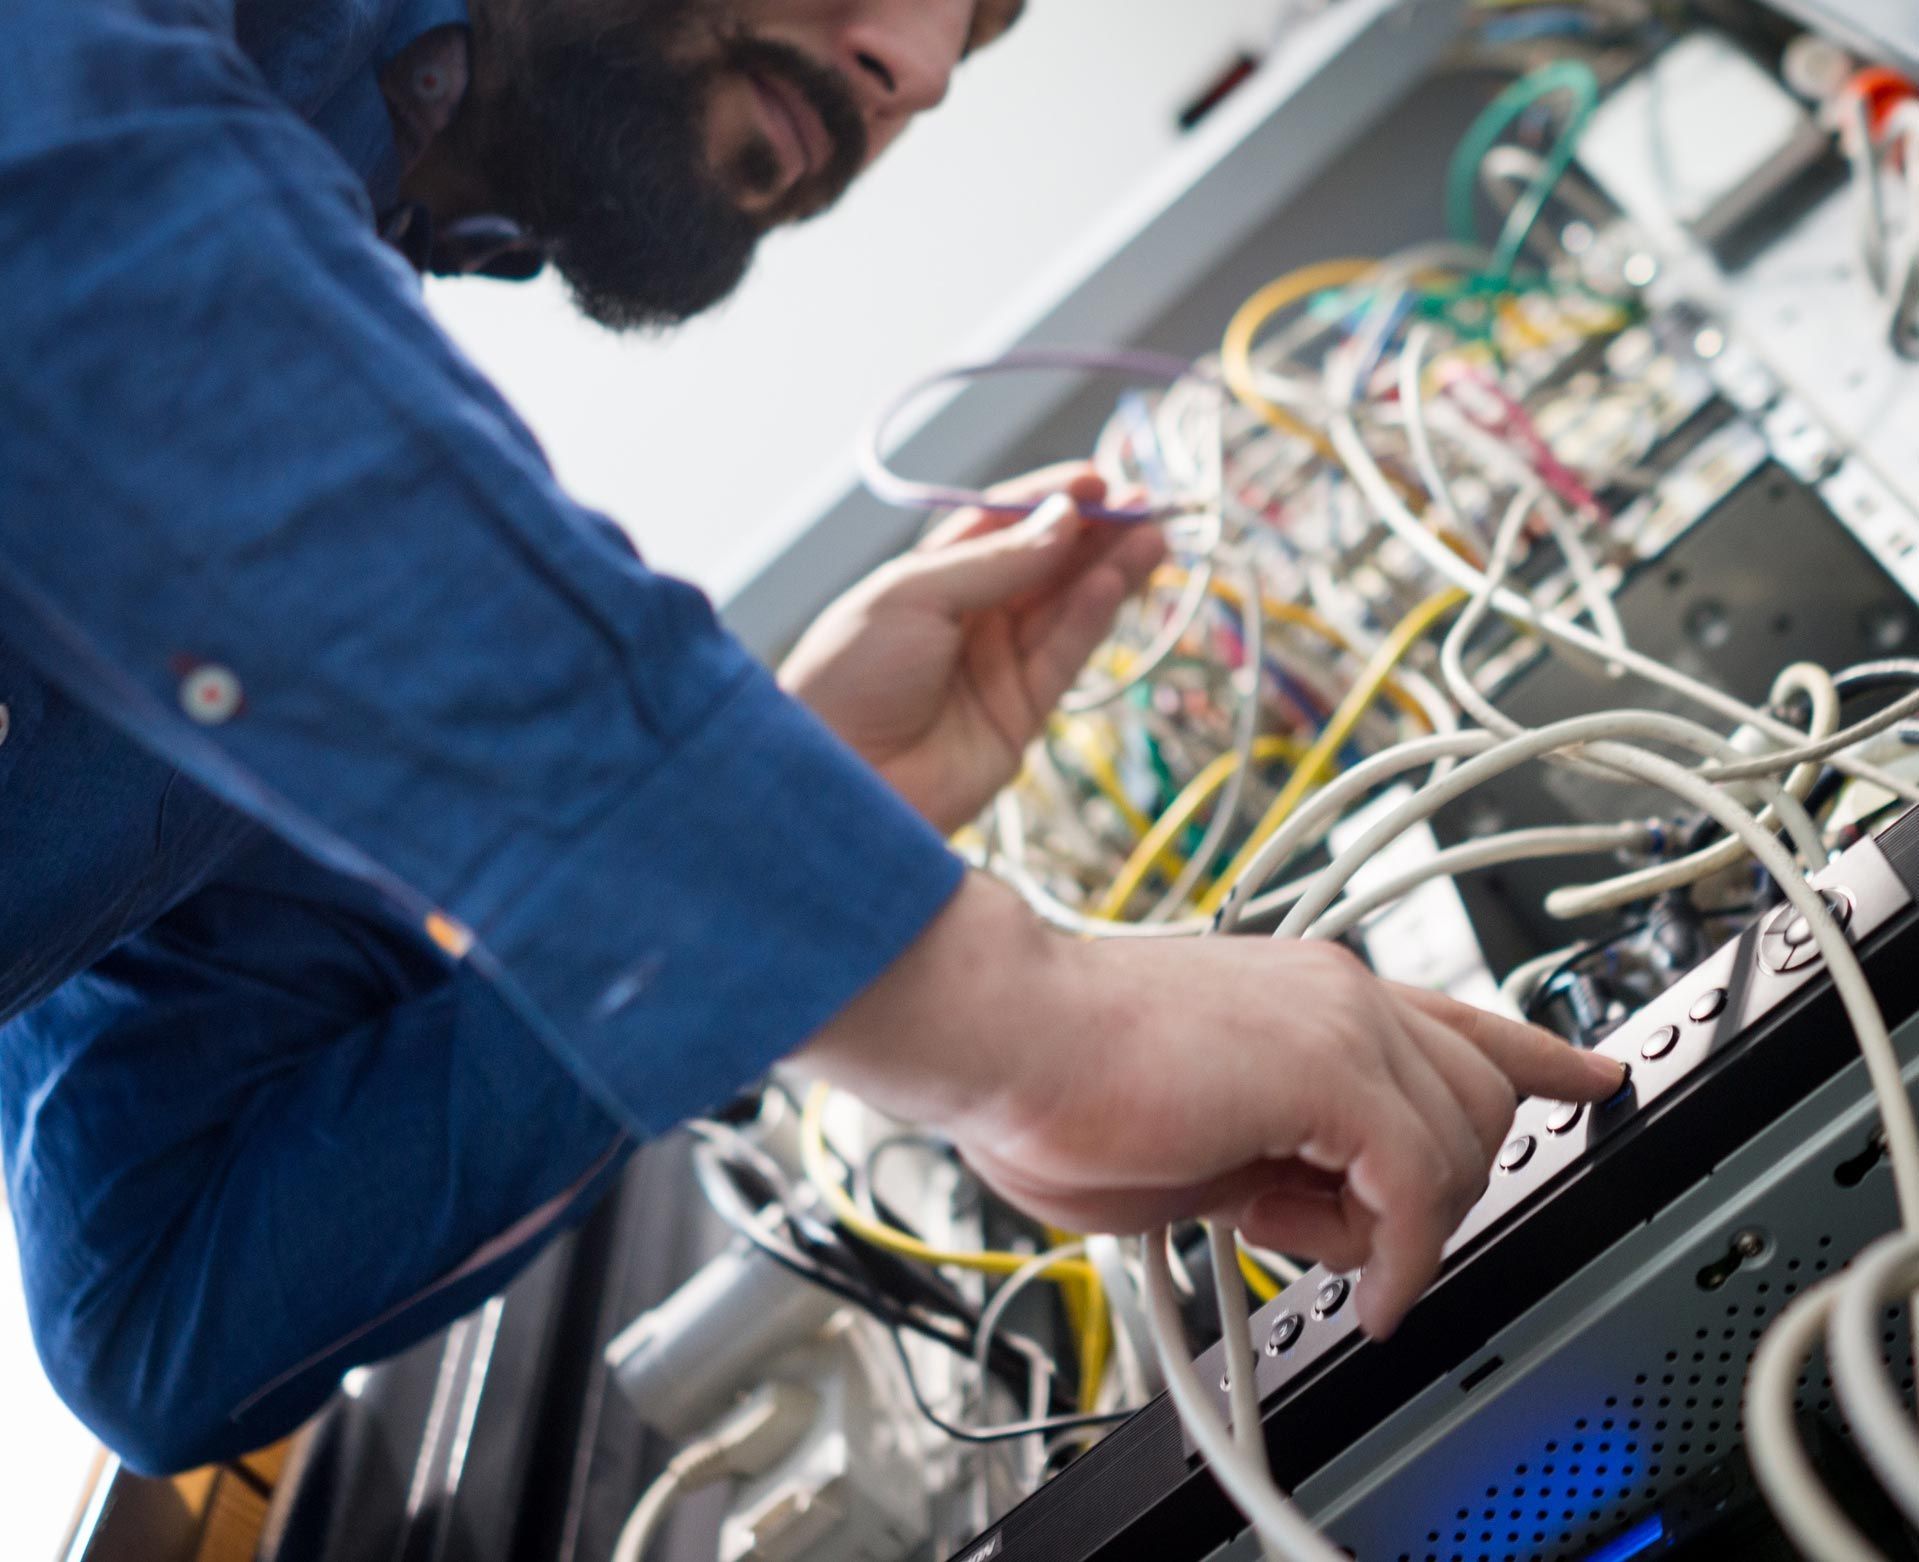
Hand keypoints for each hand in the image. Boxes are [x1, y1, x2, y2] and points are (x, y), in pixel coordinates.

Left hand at [779, 467, 1164, 834]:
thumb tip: (1066, 519)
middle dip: (1094, 536)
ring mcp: (996, 669)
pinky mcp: (1021, 717)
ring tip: (1154, 538)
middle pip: (1044, 567)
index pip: (1001, 528)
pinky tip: (1114, 585)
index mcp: (928, 581)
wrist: (837, 781)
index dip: (1050, 502)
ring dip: (1109, 572)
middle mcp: (967, 621)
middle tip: (1143, 506)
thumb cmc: (848, 677)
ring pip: (1066, 609)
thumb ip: (995, 561)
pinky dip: (1092, 620)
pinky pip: (1064, 658)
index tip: (1097, 481)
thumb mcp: (911, 596)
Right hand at [799, 875, 1626, 1339]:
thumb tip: (1303, 1198)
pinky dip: (1404, 1256)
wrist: (1003, 1033)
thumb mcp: (1198, 1128)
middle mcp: (1342, 991)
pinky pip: (1421, 1187)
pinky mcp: (1332, 1070)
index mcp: (1310, 992)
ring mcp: (1343, 1021)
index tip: (1590, 1076)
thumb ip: (1274, 1151)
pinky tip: (1363, 1286)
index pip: (1460, 1020)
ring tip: (1292, 1234)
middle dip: (1434, 1193)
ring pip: (1465, 1146)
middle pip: (1483, 1102)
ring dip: (1399, 1227)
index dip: (1540, 1056)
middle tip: (1334, 1231)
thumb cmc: (1058, 1079)